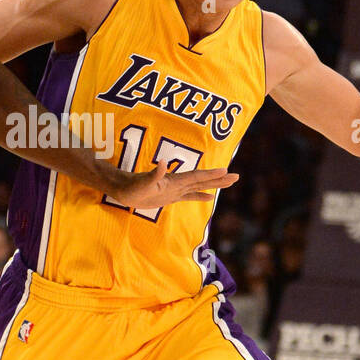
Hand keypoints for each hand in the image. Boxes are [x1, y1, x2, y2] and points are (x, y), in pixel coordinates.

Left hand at [96, 159, 238, 208]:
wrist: (123, 190)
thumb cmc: (132, 187)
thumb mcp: (142, 183)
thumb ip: (154, 174)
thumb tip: (162, 162)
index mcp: (174, 181)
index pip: (196, 177)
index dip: (211, 175)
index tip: (226, 171)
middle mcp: (177, 184)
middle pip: (202, 180)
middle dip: (219, 179)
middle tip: (236, 176)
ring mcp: (174, 190)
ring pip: (199, 187)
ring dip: (214, 185)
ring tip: (229, 182)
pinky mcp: (170, 196)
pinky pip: (189, 196)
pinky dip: (200, 196)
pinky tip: (209, 197)